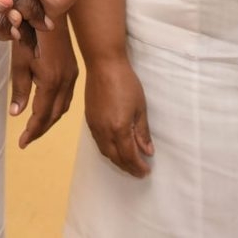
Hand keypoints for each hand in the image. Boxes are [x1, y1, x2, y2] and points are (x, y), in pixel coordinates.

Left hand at [8, 17, 77, 147]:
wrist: (49, 11)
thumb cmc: (29, 33)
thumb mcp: (19, 61)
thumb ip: (19, 89)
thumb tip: (17, 114)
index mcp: (50, 82)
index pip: (41, 115)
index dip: (31, 131)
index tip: (21, 143)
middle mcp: (65, 82)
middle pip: (54, 115)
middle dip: (41, 130)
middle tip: (26, 139)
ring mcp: (72, 75)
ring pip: (63, 107)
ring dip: (50, 120)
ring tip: (36, 128)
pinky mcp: (73, 69)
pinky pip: (67, 97)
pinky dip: (57, 109)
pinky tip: (49, 109)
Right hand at [82, 54, 153, 177]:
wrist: (103, 65)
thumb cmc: (126, 83)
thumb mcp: (140, 107)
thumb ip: (142, 132)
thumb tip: (147, 151)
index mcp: (119, 129)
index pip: (129, 155)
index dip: (138, 166)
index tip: (146, 171)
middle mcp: (104, 131)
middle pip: (115, 157)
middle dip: (128, 167)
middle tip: (138, 172)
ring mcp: (94, 126)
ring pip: (105, 151)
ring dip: (117, 161)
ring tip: (128, 164)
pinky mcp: (89, 120)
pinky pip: (98, 142)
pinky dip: (108, 150)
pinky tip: (115, 149)